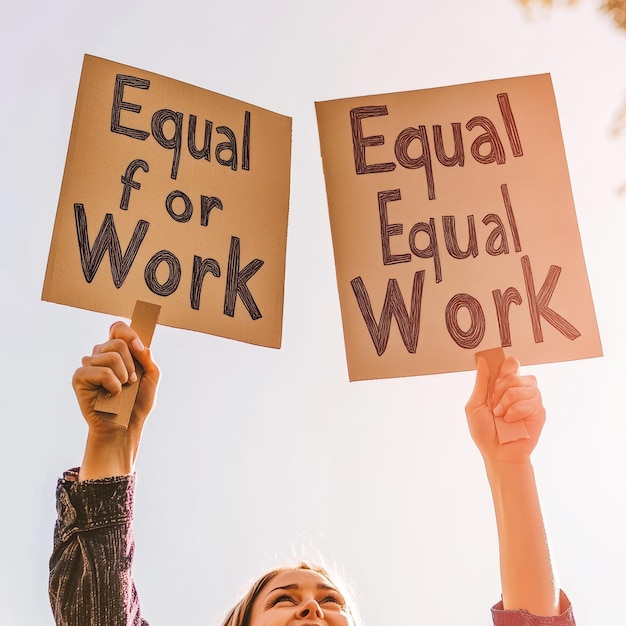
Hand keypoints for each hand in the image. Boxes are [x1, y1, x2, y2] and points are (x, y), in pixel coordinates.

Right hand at [73, 321, 159, 478]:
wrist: (126, 425)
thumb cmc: (137, 402)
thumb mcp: (151, 378)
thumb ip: (148, 360)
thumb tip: (143, 347)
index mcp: (117, 351)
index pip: (117, 329)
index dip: (129, 334)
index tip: (139, 348)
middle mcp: (101, 355)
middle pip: (117, 342)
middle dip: (131, 363)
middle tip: (132, 380)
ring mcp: (89, 366)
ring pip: (110, 356)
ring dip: (123, 375)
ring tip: (122, 389)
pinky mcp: (80, 378)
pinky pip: (100, 371)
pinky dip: (112, 383)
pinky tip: (111, 393)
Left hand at [465, 356, 544, 464]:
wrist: (498, 453)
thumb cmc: (485, 432)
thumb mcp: (475, 405)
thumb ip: (481, 383)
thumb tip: (482, 360)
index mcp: (503, 386)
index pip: (510, 364)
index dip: (503, 367)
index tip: (495, 378)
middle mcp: (518, 390)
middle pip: (515, 371)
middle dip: (500, 388)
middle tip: (494, 404)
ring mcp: (530, 400)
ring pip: (524, 384)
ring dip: (508, 400)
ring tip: (501, 415)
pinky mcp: (538, 411)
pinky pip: (531, 400)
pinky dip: (516, 410)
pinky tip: (510, 420)